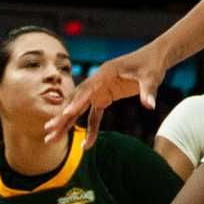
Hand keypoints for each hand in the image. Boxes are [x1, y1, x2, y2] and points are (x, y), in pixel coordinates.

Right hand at [47, 42, 169, 142]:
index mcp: (105, 72)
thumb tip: (150, 106)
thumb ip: (149, 91)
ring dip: (67, 123)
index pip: (87, 88)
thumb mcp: (152, 77)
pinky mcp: (104, 97)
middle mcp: (98, 81)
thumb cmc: (152, 65)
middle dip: (62, 115)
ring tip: (53, 138)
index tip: (66, 113)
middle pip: (76, 99)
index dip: (77, 101)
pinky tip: (86, 144)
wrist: (154, 58)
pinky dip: (90, 129)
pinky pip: (94, 115)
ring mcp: (99, 89)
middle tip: (48, 130)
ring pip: (79, 108)